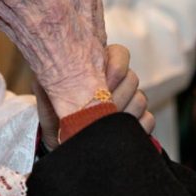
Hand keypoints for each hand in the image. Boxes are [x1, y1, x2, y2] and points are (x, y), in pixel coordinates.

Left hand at [36, 44, 154, 148]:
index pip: (121, 53)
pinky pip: (147, 120)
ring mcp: (131, 100)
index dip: (115, 68)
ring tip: (101, 125)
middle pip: (133, 78)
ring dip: (121, 114)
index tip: (101, 86)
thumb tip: (54, 70)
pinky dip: (133, 128)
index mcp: (100, 66)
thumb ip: (50, 78)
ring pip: (140, 99)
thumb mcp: (47, 95)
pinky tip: (114, 134)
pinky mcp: (139, 122)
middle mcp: (119, 81)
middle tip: (98, 112)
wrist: (62, 142)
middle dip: (114, 97)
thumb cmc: (55, 114)